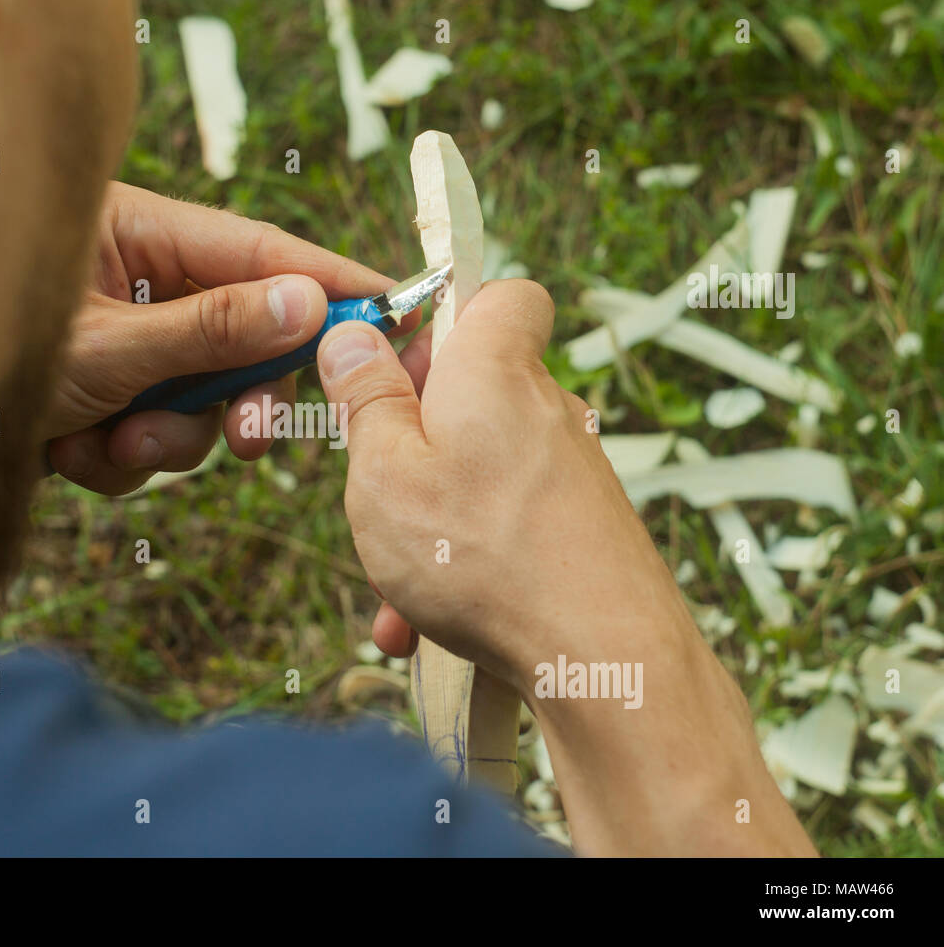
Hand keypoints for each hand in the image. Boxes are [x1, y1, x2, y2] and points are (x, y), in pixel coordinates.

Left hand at [44, 182, 408, 494]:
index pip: (265, 253)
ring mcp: (123, 348)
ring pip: (197, 406)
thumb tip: (306, 305)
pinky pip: (150, 442)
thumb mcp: (105, 345)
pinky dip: (118, 462)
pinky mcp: (105, 402)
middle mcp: (138, 287)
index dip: (334, 283)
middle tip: (254, 438)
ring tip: (107, 447)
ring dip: (162, 440)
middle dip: (237, 397)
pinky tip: (68, 454)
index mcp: (139, 235)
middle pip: (241, 339)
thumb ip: (208, 330)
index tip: (400, 310)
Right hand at [317, 278, 815, 855]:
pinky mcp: (582, 524)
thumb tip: (351, 338)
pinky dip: (465, 561)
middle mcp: (544, 408)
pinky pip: (505, 524)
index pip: (502, 295)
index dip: (446, 315)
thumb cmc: (483, 558)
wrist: (602, 658)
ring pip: (478, 473)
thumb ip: (366, 400)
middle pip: (471, 394)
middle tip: (378, 489)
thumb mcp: (385, 472)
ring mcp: (570, 469)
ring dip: (428, 523)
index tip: (397, 364)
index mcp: (493, 370)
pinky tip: (427, 627)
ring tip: (395, 593)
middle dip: (413, 442)